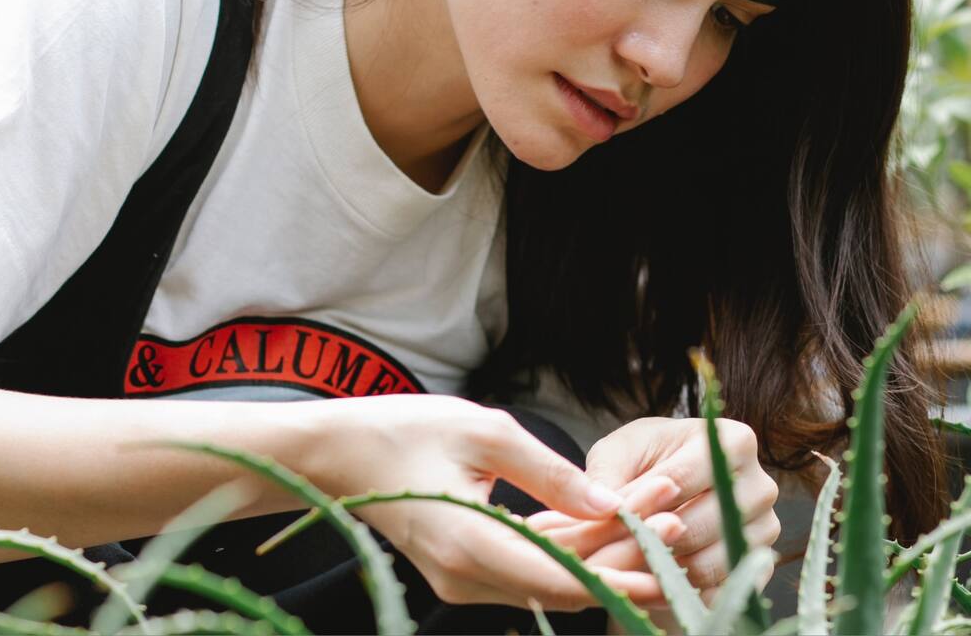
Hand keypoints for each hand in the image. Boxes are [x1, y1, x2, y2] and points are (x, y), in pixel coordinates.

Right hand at [306, 396, 679, 611]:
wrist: (336, 452)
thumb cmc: (402, 430)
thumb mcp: (483, 432)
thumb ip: (550, 473)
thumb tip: (611, 502)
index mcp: (470, 545)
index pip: (565, 580)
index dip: (623, 574)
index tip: (670, 556)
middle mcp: (468, 576)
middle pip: (565, 582)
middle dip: (624, 553)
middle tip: (676, 519)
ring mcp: (463, 576)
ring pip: (549, 574)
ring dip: (600, 548)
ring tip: (655, 513)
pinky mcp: (462, 565)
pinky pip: (525, 562)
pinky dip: (566, 545)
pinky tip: (606, 520)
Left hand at [575, 417, 780, 595]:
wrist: (670, 485)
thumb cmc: (644, 460)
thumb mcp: (618, 453)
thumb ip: (608, 475)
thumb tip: (607, 506)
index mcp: (734, 441)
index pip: (680, 479)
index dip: (639, 502)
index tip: (609, 517)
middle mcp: (761, 485)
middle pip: (699, 524)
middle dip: (650, 540)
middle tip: (613, 550)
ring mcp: (766, 528)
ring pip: (710, 562)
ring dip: (664, 569)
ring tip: (628, 564)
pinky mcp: (762, 566)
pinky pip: (720, 590)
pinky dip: (683, 591)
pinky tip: (653, 582)